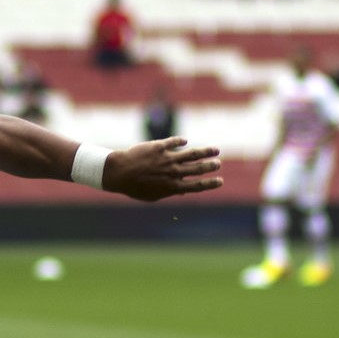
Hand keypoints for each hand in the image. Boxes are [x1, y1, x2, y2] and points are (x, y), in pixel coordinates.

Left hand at [102, 137, 222, 201]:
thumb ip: (169, 192)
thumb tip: (184, 190)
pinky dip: (180, 141)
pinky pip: (174, 142)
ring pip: (191, 154)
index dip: (211, 183)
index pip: (197, 186)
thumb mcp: (152, 195)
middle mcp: (172, 172)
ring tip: (215, 150)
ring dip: (206, 152)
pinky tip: (185, 142)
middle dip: (211, 166)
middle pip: (198, 168)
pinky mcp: (159, 147)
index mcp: (172, 186)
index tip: (220, 180)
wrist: (118, 173)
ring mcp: (167, 159)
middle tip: (219, 163)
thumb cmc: (134, 187)